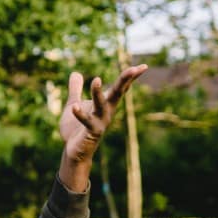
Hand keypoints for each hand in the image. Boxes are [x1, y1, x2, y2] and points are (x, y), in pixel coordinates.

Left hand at [57, 65, 146, 190]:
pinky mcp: (91, 132)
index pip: (119, 87)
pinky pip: (86, 122)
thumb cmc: (76, 128)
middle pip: (117, 93)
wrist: (73, 151)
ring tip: (96, 79)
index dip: (130, 76)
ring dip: (98, 93)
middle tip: (135, 69)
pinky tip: (74, 107)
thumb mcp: (74, 103)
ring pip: (101, 106)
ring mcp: (100, 122)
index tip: (144, 66)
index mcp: (104, 104)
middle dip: (125, 80)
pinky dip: (80, 114)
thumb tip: (76, 73)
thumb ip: (75, 89)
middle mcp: (106, 111)